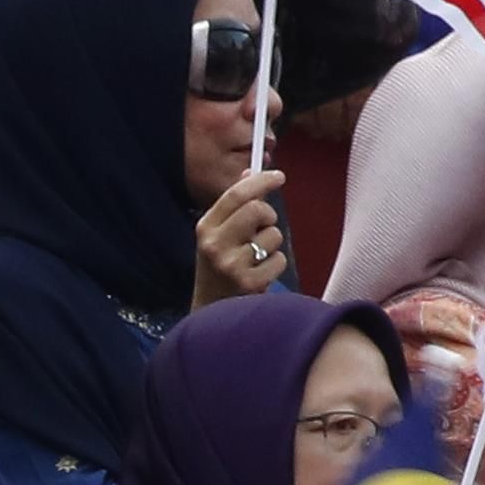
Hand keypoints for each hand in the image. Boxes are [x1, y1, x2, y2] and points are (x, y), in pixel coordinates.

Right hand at [188, 169, 288, 307]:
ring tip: (256, 257)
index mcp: (205, 228)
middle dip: (268, 216)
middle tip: (264, 226)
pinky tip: (260, 273)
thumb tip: (251, 172)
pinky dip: (275, 265)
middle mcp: (214, 244)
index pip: (235, 195)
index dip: (261, 181)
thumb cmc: (219, 267)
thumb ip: (235, 205)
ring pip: (272, 235)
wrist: (210, 312)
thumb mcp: (218, 234)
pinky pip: (279, 259)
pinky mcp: (249, 283)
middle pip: (256, 210)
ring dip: (272, 244)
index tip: (279, 176)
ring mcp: (231, 265)